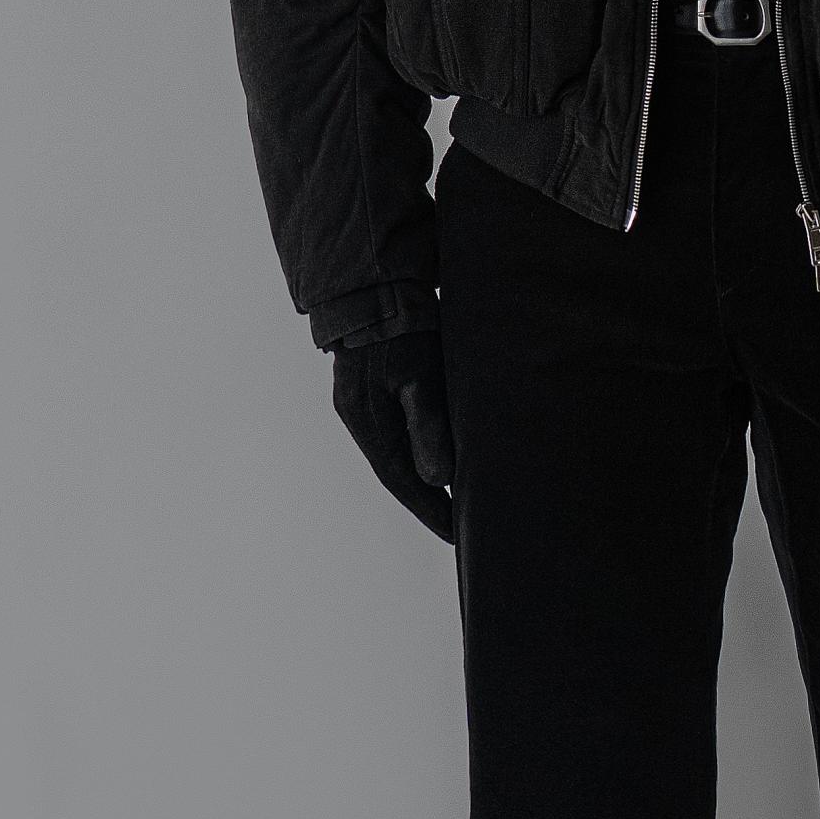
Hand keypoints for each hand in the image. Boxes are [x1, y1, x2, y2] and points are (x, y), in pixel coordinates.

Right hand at [330, 330, 455, 541]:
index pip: (401, 480)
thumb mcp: (419, 376)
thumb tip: (439, 479)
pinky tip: (437, 454)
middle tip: (459, 524)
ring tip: (452, 498)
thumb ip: (429, 425)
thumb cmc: (401, 329)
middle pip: (397, 471)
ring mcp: (363, 401)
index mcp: (368, 421)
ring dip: (423, 476)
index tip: (456, 534)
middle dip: (427, 500)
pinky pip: (398, 431)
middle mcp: (360, 416)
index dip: (430, 509)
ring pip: (397, 451)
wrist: (376, 284)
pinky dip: (419, 449)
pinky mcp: (374, 385)